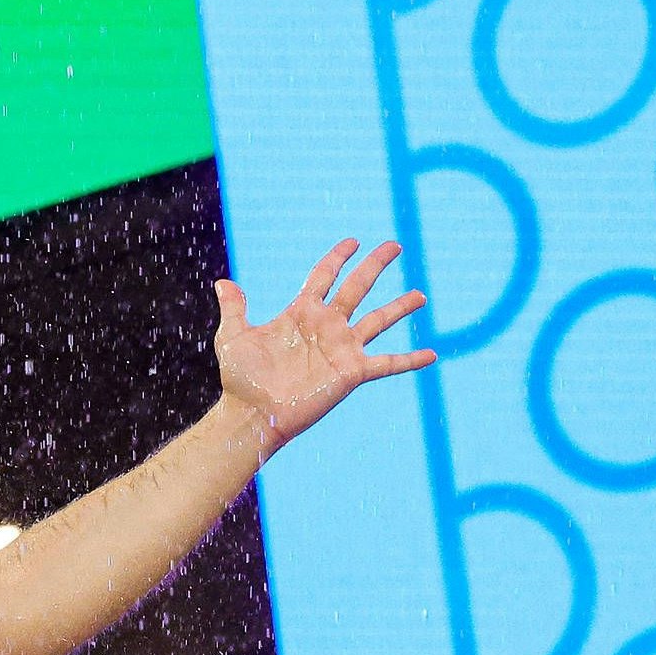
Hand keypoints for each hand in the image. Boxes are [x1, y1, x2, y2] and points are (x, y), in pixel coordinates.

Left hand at [213, 239, 433, 451]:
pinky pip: (387, 363)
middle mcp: (326, 326)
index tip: (352, 241)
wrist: (253, 413)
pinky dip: (410, 360)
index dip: (337, 257)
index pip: (323, 276)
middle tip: (395, 245)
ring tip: (421, 295)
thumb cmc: (242, 378)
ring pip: (378, 321)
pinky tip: (432, 354)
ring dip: (400, 307)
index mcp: (301, 313)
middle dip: (375, 265)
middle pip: (357, 287)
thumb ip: (235, 309)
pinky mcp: (351, 372)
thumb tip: (223, 283)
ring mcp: (341, 348)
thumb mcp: (234, 337)